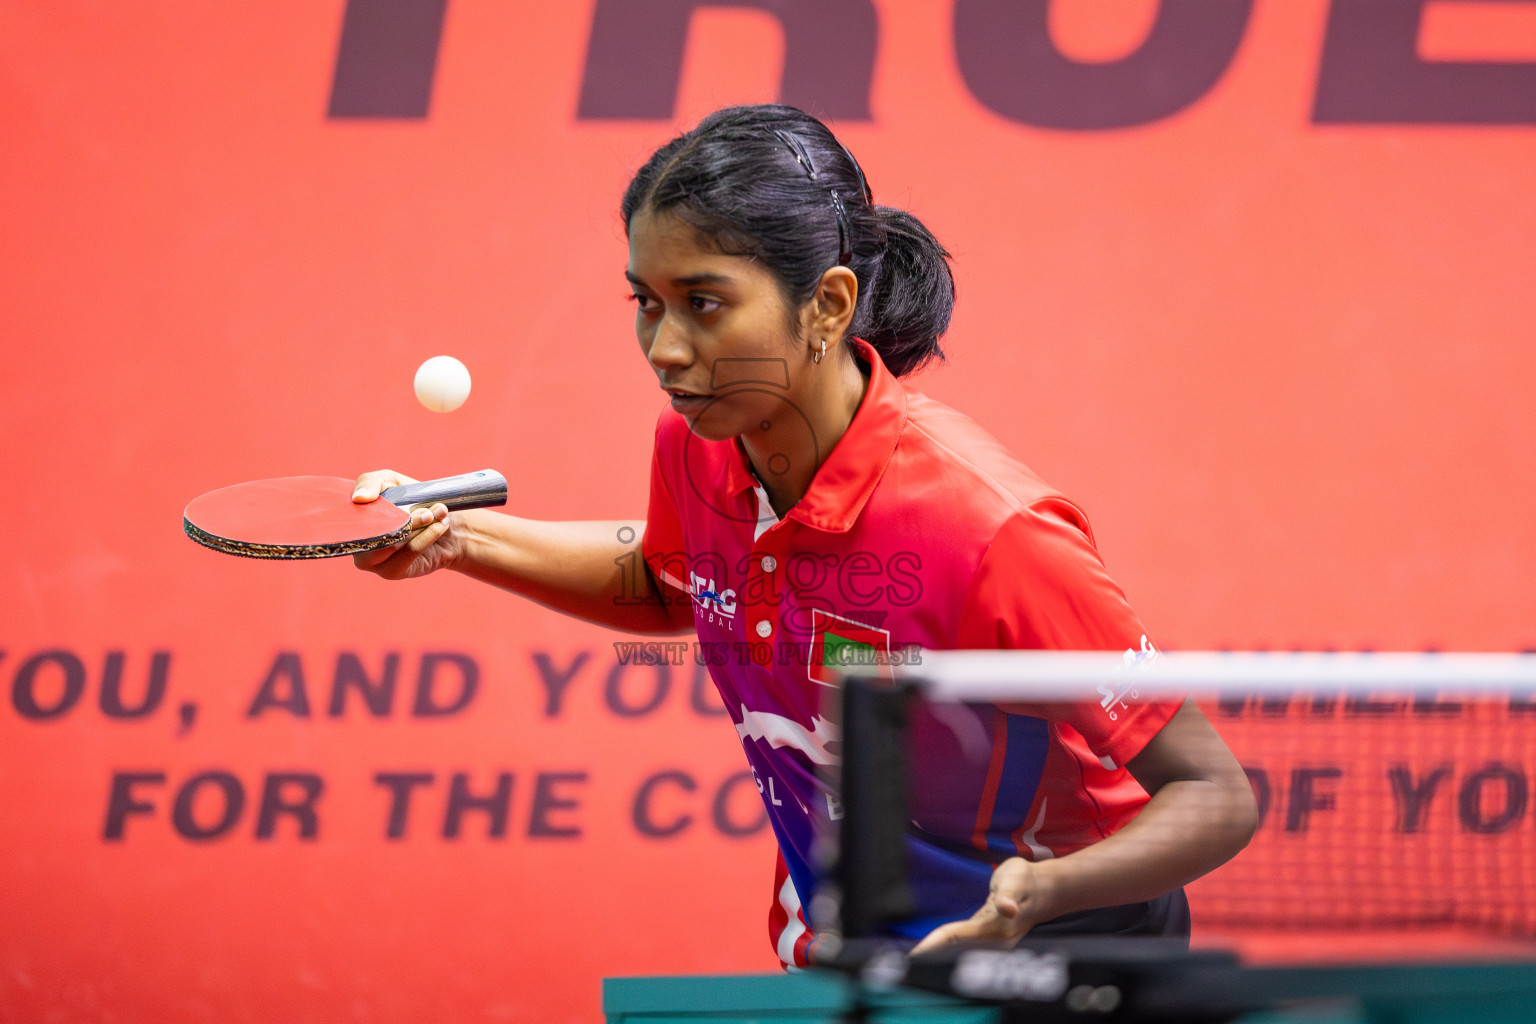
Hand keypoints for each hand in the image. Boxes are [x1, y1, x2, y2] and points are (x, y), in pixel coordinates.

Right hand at [350, 470, 465, 578]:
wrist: (443, 524)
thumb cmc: (412, 500)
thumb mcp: (391, 481)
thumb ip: (371, 482)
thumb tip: (358, 498)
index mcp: (350, 520)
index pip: (351, 515)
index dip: (376, 505)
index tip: (402, 500)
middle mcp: (356, 542)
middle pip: (375, 531)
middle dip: (406, 518)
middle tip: (427, 511)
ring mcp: (371, 561)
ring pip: (394, 542)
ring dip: (420, 525)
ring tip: (437, 513)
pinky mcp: (391, 572)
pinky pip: (409, 552)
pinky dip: (428, 535)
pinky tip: (440, 525)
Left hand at [910, 857, 1048, 953]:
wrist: (1045, 890)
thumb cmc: (1026, 881)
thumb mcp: (1016, 879)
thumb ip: (1008, 895)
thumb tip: (1008, 909)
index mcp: (994, 928)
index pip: (955, 939)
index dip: (934, 946)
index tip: (913, 955)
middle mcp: (992, 943)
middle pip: (955, 953)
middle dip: (932, 958)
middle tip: (904, 963)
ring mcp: (990, 944)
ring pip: (958, 955)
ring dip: (937, 959)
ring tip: (910, 964)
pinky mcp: (987, 940)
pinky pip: (961, 948)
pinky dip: (945, 953)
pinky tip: (930, 956)